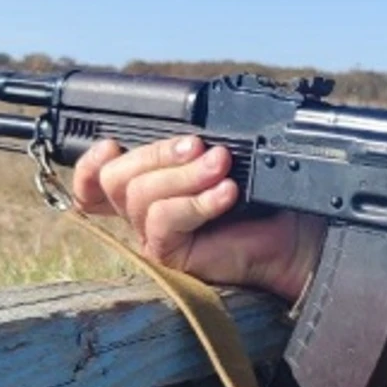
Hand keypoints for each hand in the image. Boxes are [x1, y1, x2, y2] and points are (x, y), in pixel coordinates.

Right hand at [72, 136, 322, 299]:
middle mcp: (143, 212)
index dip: (89, 164)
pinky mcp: (170, 254)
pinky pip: (164, 221)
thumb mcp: (225, 160)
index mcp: (149, 185)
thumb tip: (186, 132)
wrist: (297, 239)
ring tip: (223, 168)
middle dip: (157, 153)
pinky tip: (226, 194)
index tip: (111, 143)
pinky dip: (196, 202)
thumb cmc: (267, 199)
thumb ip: (193, 147)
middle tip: (202, 147)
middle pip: (116, 178)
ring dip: (183, 175)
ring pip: (139, 196)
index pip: (96, 180)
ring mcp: (154, 235)